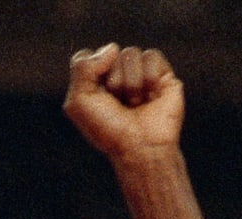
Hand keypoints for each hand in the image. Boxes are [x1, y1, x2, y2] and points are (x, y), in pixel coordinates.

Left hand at [63, 44, 183, 159]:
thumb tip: (112, 48)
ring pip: (131, 53)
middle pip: (110, 52)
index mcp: (95, 82)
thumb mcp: (79, 102)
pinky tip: (151, 96)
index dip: (90, 73)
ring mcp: (140, 74)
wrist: (140, 147)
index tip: (97, 98)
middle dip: (114, 81)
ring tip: (136, 103)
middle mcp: (117, 75)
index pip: (87, 56)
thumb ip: (82, 67)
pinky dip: (149, 78)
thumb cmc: (109, 129)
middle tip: (120, 104)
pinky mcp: (162, 74)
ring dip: (131, 83)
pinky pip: (151, 56)